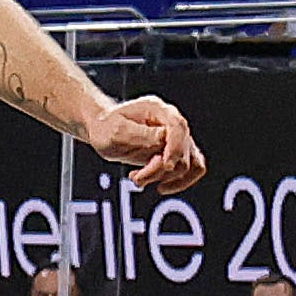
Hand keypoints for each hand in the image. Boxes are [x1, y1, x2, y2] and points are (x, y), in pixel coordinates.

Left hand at [87, 93, 202, 191]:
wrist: (102, 131)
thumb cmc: (106, 127)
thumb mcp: (115, 130)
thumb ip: (140, 135)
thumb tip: (162, 140)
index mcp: (158, 110)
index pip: (178, 127)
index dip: (175, 148)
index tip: (165, 165)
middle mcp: (171, 122)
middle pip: (183, 150)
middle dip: (160, 170)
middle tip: (136, 177)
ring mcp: (176, 138)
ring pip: (190, 163)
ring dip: (166, 178)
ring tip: (141, 179)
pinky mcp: (175, 153)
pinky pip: (192, 169)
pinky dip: (179, 182)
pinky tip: (160, 186)